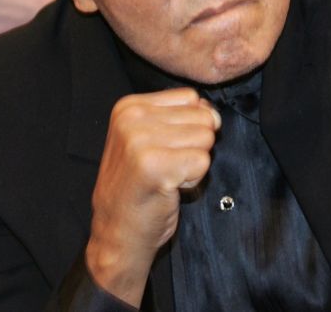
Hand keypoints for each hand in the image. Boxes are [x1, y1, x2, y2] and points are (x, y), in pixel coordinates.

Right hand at [86, 88, 220, 306]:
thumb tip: (213, 113)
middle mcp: (131, 119)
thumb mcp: (150, 137)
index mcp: (128, 106)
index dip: (189, 126)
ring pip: (206, 139)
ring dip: (193, 163)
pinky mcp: (154, 166)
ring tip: (166, 176)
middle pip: (203, 117)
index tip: (163, 149)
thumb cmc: (139, 187)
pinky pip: (203, 162)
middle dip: (194, 145)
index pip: (192, 98)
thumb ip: (182, 117)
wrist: (117, 234)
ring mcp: (140, 142)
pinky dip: (193, 180)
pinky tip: (169, 189)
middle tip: (166, 167)